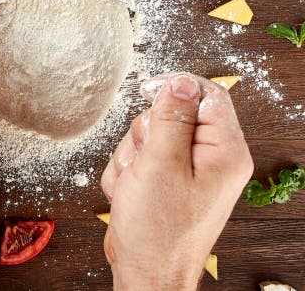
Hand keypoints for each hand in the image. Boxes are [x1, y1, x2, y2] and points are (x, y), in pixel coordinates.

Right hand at [100, 73, 253, 289]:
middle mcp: (211, 160)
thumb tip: (180, 81)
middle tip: (145, 160)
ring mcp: (187, 173)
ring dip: (132, 155)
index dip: (176, 87)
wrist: (145, 274)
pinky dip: (127, 173)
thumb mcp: (161, 164)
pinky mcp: (167, 183)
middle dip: (145, 133)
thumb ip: (170, 118)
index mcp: (224, 152)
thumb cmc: (157, 230)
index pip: (207, 95)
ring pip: (149, 136)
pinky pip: (139, 158)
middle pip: (172, 114)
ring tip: (135, 183)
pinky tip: (130, 193)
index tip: (148, 90)